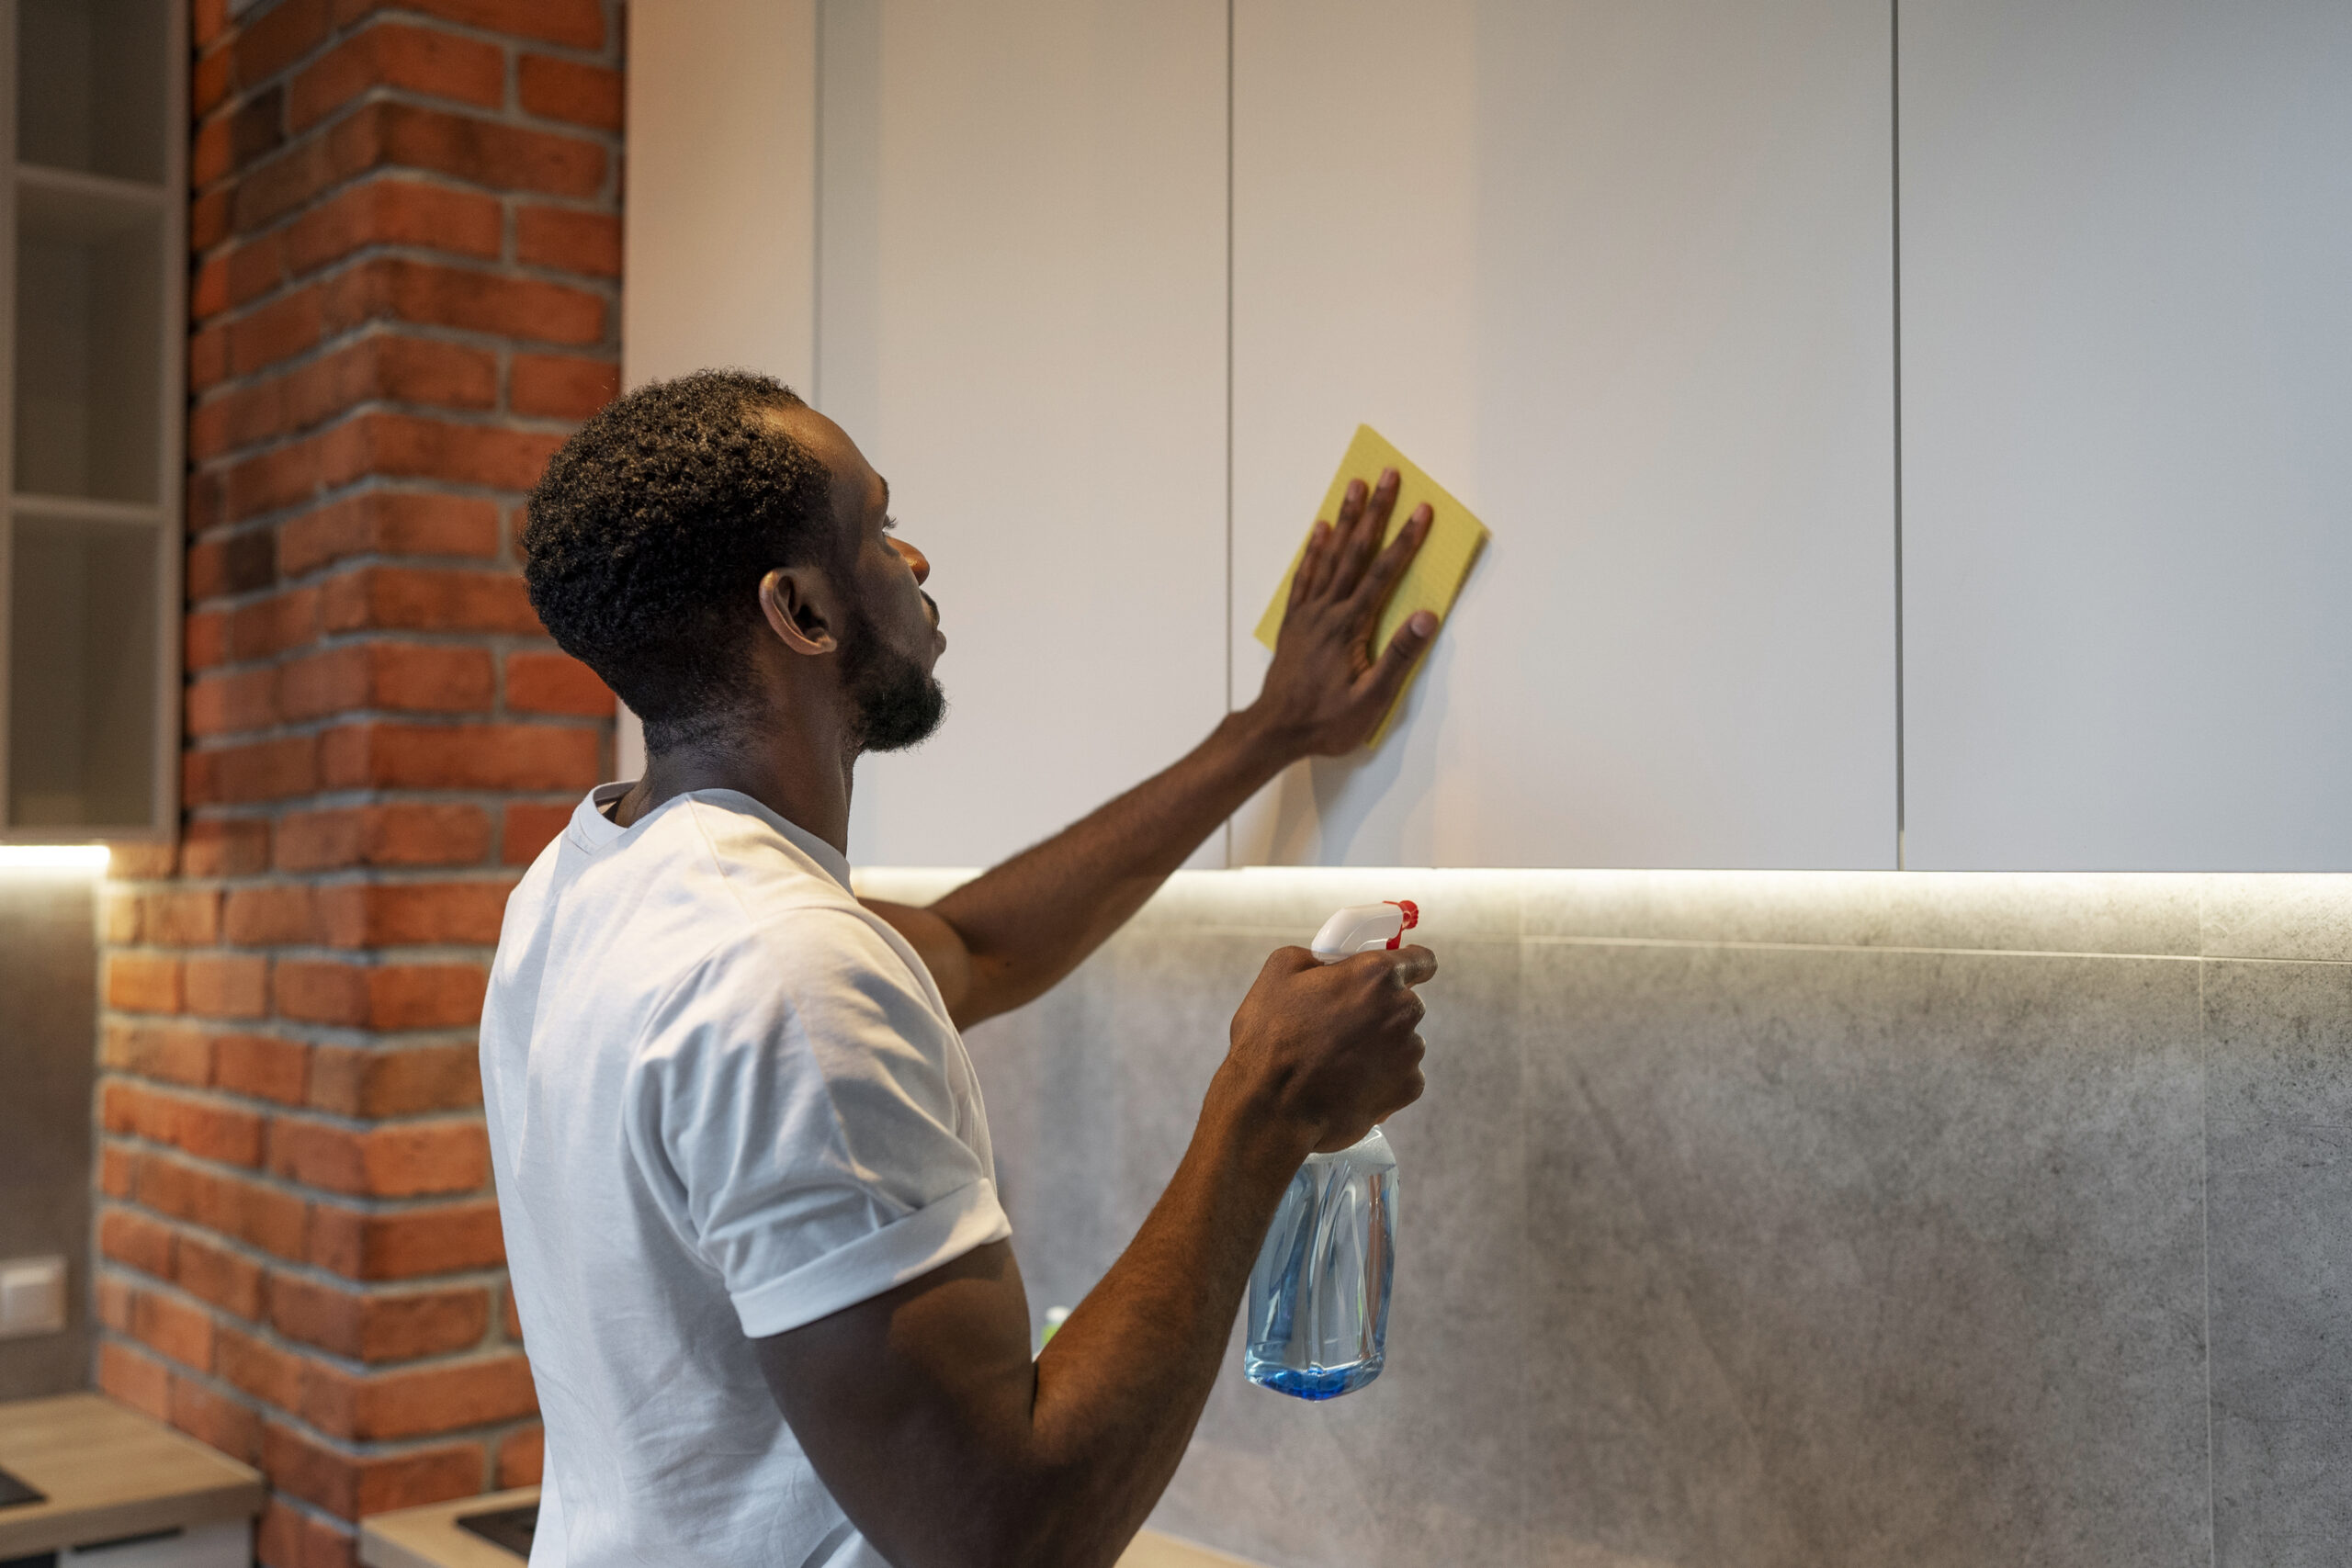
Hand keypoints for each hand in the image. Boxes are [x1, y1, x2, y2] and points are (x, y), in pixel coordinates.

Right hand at [1219, 944, 1435, 1153]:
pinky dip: (1381, 1078)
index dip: (1410, 964)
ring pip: (1402, 1041)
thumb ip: (1318, 956)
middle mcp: (1402, 1010)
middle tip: (1340, 1025)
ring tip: (1337, 1061)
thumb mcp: (1279, 972)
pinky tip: (1348, 1083)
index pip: (1421, 960)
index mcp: (1376, 975)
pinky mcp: (1407, 1088)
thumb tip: (1331, 962)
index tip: (1399, 973)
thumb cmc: (1271, 1039)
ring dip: (1379, 1046)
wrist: (1271, 1107)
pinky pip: (1400, 1075)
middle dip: (1379, 1010)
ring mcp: (1409, 1052)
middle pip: (1404, 1003)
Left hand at [1247, 468, 1437, 756]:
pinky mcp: (1294, 621)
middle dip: (1374, 512)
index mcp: (1349, 626)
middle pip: (1355, 551)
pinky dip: (1313, 550)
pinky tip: (1319, 531)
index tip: (1421, 511)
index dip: (1405, 540)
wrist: (1275, 730)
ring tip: (1354, 487)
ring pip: (1329, 556)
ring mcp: (1307, 613)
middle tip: (1386, 476)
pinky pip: (1305, 575)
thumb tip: (1427, 617)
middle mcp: (1326, 611)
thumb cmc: (1325, 721)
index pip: (1383, 573)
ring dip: (1345, 520)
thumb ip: (1399, 657)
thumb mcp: (1371, 699)